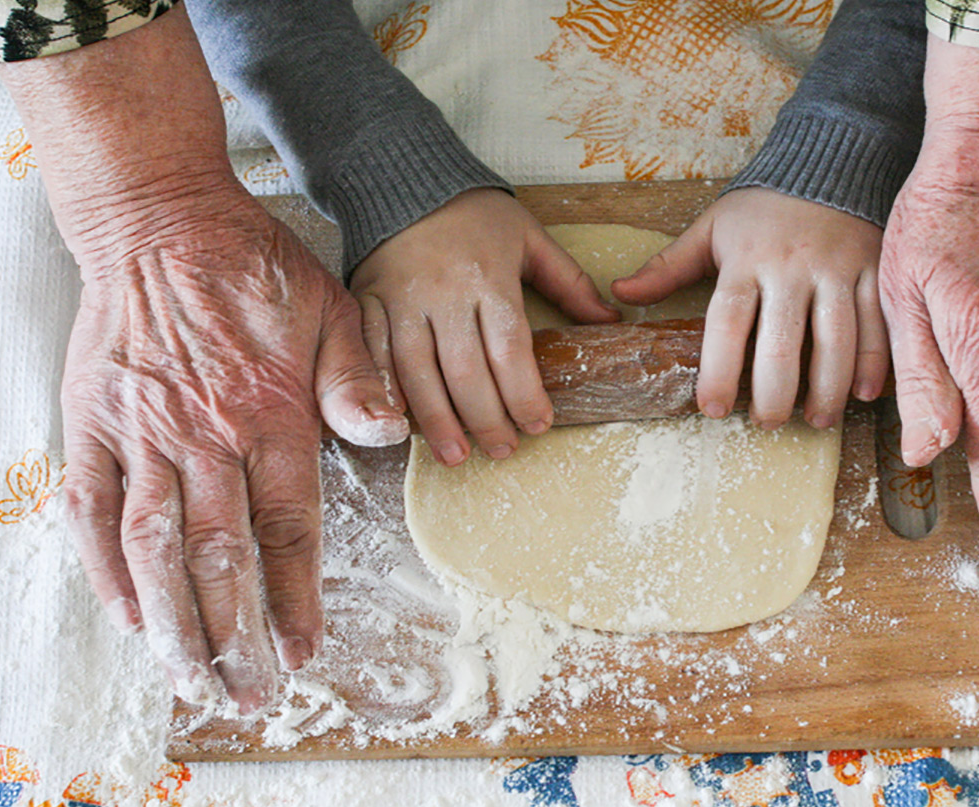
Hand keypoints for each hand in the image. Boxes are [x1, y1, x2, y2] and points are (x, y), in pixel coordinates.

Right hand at [0, 9, 404, 712]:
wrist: (160, 219)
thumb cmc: (255, 268)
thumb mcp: (334, 311)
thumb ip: (359, 382)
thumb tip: (392, 436)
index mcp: (271, 415)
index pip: (286, 528)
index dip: (295, 597)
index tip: (306, 649)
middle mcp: (205, 436)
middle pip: (220, 558)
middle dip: (237, 637)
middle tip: (252, 697)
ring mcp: (142, 433)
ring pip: (154, 548)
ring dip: (173, 622)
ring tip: (191, 681)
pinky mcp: (92, 424)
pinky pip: (91, 510)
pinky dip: (104, 569)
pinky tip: (127, 618)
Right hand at [351, 188, 619, 466]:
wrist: (405, 179)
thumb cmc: (474, 213)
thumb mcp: (530, 237)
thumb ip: (569, 282)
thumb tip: (611, 322)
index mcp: (489, 278)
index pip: (510, 350)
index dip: (525, 394)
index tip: (539, 425)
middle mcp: (444, 293)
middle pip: (465, 371)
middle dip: (486, 419)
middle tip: (504, 450)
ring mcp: (402, 300)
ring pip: (417, 372)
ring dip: (438, 421)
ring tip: (456, 455)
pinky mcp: (368, 302)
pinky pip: (374, 355)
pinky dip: (387, 392)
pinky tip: (401, 426)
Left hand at [612, 188, 887, 428]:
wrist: (829, 157)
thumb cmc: (763, 205)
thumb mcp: (711, 227)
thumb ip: (669, 265)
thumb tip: (621, 292)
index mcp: (745, 259)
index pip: (727, 323)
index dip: (718, 371)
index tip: (711, 409)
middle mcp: (791, 267)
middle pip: (781, 344)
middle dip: (774, 394)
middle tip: (767, 423)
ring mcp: (836, 268)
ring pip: (835, 340)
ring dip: (826, 388)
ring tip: (816, 419)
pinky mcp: (874, 268)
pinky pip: (876, 321)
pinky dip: (875, 361)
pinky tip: (864, 393)